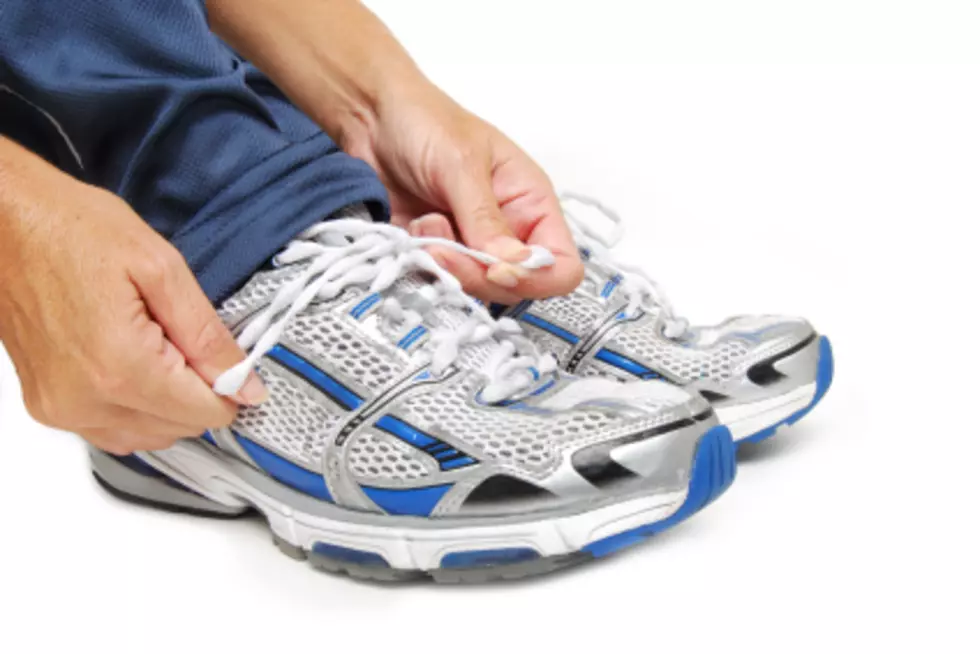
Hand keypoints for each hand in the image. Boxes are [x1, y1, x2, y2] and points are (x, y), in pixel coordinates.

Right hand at [0, 140, 265, 453]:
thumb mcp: (161, 268)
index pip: (204, 414)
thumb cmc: (72, 230)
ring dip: (167, 404)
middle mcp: (85, 400)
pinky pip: (111, 430)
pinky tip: (133, 365)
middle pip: (178, 430)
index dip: (229, 387)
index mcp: (120, 367)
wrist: (4, 223)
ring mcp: (61, 408)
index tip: (228, 360)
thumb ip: (208, 335)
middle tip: (186, 341)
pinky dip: (135, 409)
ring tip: (156, 347)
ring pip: (147, 436)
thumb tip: (244, 384)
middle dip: (197, 393)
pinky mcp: (47, 406)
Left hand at [339, 85, 583, 303]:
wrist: (370, 117)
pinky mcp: (436, 254)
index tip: (497, 270)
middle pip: (514, 287)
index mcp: (530, 204)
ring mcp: (470, 247)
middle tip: (442, 245)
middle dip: (477, 273)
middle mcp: (507, 231)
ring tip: (423, 226)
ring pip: (474, 289)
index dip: (535, 277)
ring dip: (445, 266)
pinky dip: (423, 267)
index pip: (561, 264)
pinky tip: (410, 234)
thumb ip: (486, 218)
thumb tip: (513, 264)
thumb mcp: (462, 164)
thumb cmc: (425, 121)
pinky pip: (438, 282)